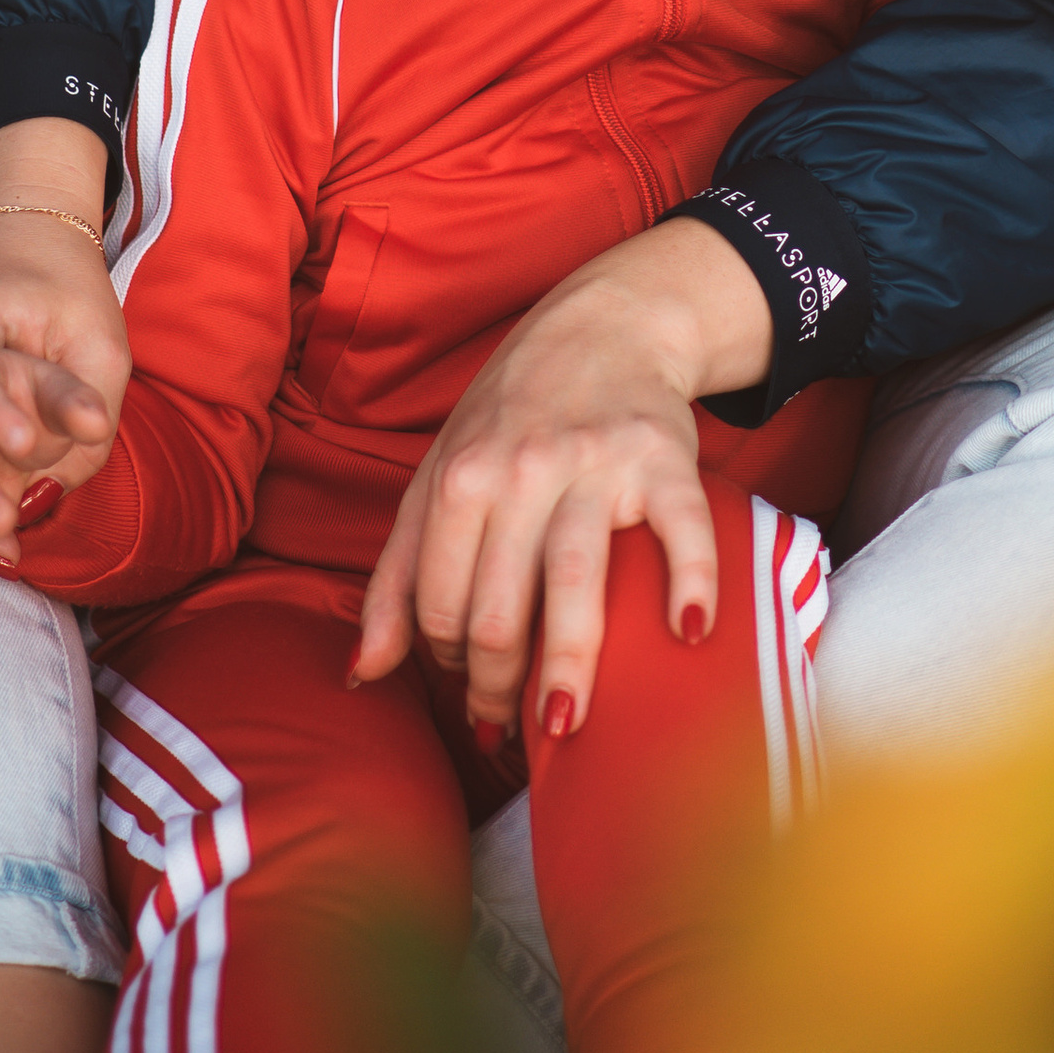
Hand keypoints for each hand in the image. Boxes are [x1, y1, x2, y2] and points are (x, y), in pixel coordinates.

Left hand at [352, 220, 769, 737]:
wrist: (605, 326)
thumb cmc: (511, 416)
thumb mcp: (438, 478)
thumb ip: (398, 577)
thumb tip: (363, 674)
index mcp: (460, 479)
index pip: (440, 606)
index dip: (450, 662)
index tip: (472, 684)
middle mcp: (522, 470)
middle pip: (500, 611)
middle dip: (501, 688)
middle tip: (518, 725)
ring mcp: (596, 464)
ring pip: (576, 583)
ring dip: (570, 668)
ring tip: (566, 727)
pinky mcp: (663, 458)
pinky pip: (680, 528)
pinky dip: (690, 582)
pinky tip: (688, 634)